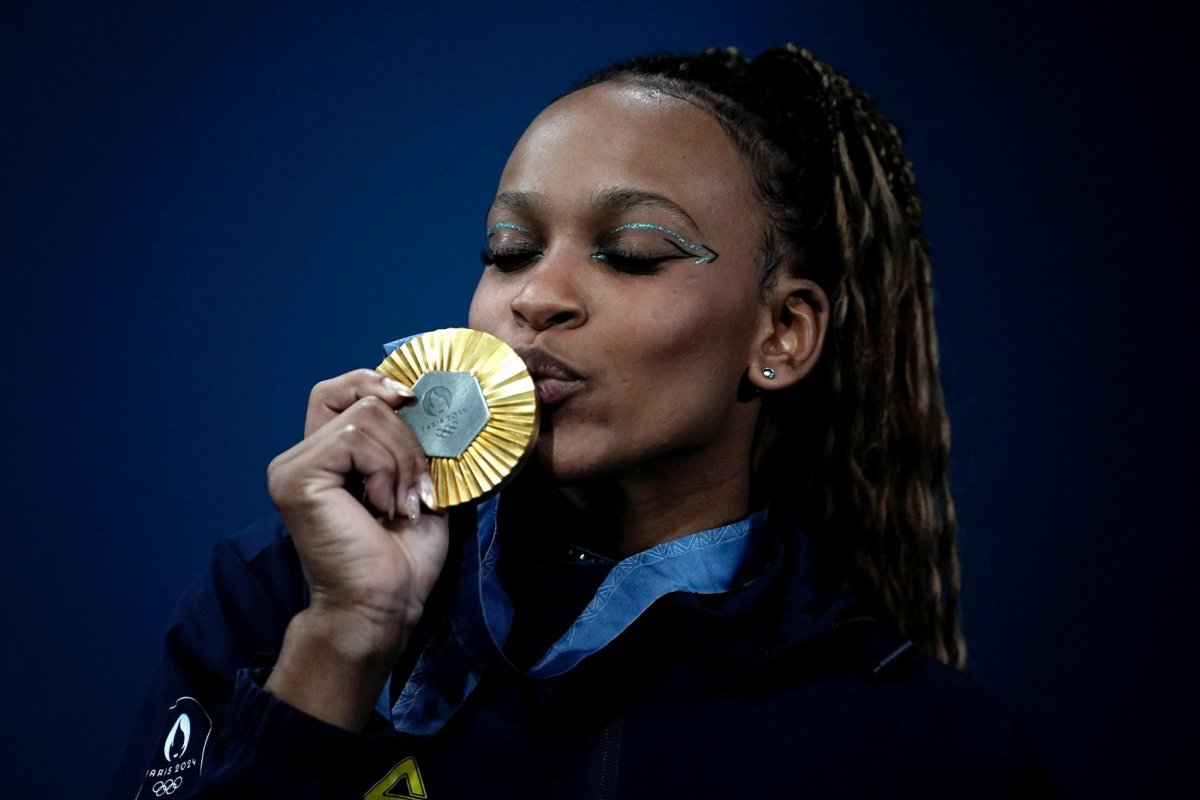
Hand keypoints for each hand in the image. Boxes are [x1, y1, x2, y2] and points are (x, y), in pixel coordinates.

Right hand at [264, 369, 450, 728]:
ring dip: (402, 460)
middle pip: (363, 397)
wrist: (384, 606)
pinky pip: (354, 436)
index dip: (377, 382)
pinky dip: (386, 469)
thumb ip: (410, 441)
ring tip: (401, 505)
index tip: (413, 402)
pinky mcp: (296, 477)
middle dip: (408, 438)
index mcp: (325, 457)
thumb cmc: (401, 558)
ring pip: (367, 414)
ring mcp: (292, 466)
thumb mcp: (416, 484)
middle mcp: (300, 457)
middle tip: (417, 490)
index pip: (340, 389)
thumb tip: (428, 396)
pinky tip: (384, 507)